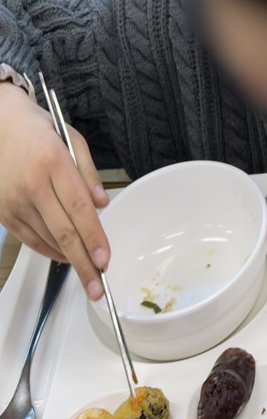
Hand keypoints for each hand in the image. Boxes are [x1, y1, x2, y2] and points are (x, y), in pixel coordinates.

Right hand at [0, 82, 109, 298]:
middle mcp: (31, 185)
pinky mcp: (2, 212)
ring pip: (46, 239)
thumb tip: (103, 205)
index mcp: (53, 164)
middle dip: (83, 263)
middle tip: (97, 287)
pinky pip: (29, 238)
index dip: (93, 237)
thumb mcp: (73, 141)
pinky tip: (66, 257)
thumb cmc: (41, 131)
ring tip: (88, 272)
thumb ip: (90, 174)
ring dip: (69, 258)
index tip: (105, 260)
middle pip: (63, 232)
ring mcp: (13, 201)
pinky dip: (49, 251)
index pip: (79, 209)